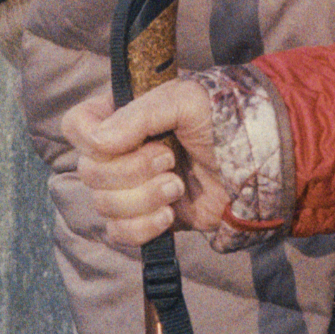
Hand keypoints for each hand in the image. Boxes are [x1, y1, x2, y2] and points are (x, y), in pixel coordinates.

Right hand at [60, 80, 227, 249]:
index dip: (90, 137)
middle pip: (88, 172)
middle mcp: (119, 152)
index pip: (76, 126)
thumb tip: (100, 142)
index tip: (126, 139)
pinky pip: (119, 233)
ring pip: (104, 205)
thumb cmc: (223, 119)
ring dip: (143, 198)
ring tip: (178, 186)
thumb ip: (139, 115)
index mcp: (121, 116)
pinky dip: (142, 227)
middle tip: (170, 159)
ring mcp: (130, 188)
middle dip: (131, 170)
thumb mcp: (185, 100)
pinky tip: (169, 216)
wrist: (259, 163)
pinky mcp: (145, 218)